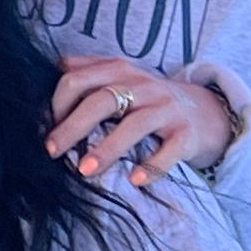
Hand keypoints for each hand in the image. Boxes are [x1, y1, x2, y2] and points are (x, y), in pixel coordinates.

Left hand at [46, 56, 234, 186]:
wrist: (206, 111)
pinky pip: (169, 150)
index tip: (44, 127)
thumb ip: (87, 71)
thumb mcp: (119, 78)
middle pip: (102, 100)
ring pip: (134, 125)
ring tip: (84, 170)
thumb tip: (51, 71)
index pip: (77, 79)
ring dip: (106, 149)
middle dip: (72, 126)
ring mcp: (167, 109)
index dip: (56, 103)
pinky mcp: (187, 134)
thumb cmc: (148, 99)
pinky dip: (152, 166)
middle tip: (52, 150)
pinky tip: (135, 180)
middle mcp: (142, 86)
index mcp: (118, 71)